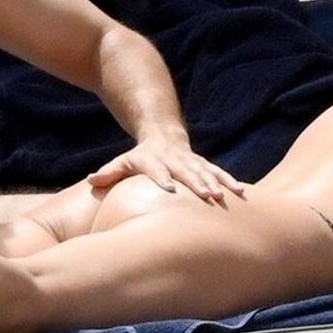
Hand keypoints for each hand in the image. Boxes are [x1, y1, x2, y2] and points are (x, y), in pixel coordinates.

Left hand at [87, 136, 246, 204]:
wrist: (163, 136)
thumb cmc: (141, 157)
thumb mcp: (123, 161)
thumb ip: (109, 172)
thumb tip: (92, 180)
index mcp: (154, 160)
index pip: (157, 170)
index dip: (163, 178)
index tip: (169, 189)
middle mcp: (175, 160)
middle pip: (186, 171)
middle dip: (197, 183)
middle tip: (207, 196)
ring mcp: (191, 162)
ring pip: (205, 171)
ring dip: (216, 183)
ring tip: (224, 197)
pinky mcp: (203, 164)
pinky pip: (218, 172)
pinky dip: (229, 181)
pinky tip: (241, 192)